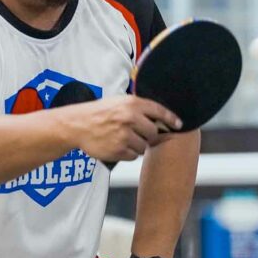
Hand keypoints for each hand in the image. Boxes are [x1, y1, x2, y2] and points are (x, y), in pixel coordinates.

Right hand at [60, 95, 181, 162]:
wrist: (77, 125)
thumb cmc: (100, 113)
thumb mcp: (119, 102)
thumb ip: (139, 107)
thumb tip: (162, 118)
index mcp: (132, 104)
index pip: (159, 111)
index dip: (171, 119)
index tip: (179, 125)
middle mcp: (130, 118)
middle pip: (153, 133)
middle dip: (148, 135)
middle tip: (137, 133)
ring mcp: (124, 135)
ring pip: (144, 146)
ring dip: (137, 145)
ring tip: (123, 138)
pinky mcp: (118, 150)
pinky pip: (133, 156)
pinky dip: (127, 153)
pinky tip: (117, 145)